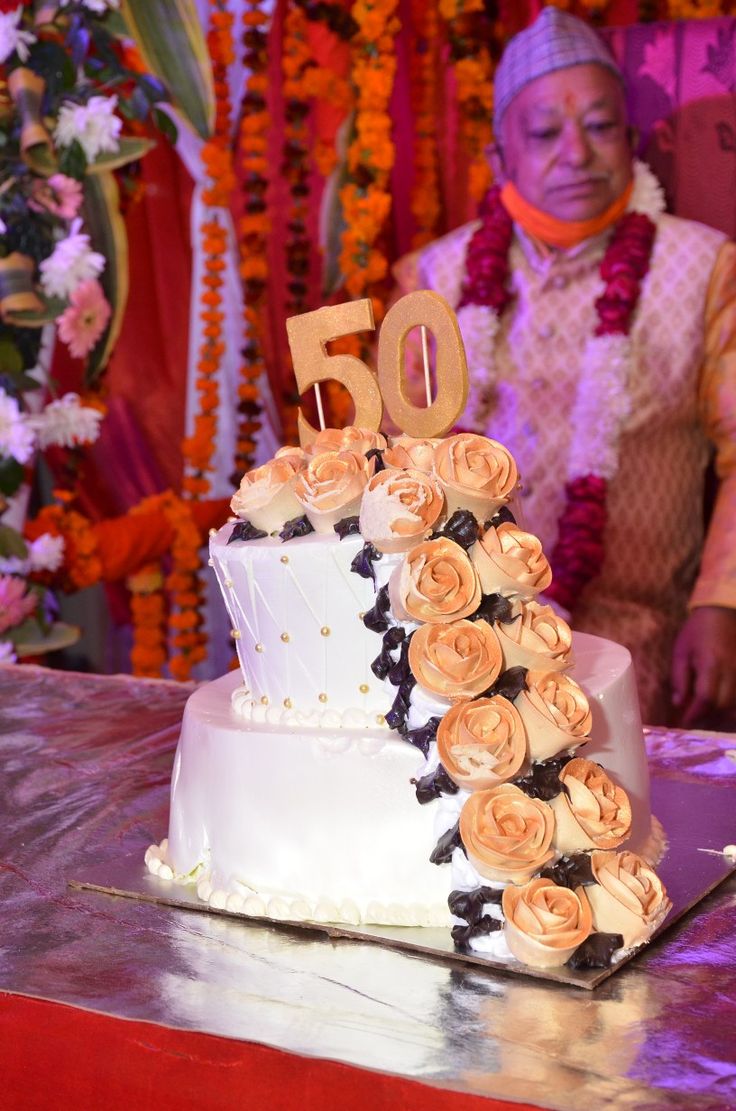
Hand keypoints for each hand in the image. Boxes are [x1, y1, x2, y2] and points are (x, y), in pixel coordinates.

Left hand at [671, 606, 735, 727]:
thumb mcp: (681, 652)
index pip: (706, 698)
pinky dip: (730, 707)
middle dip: (708, 718)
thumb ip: (679, 679)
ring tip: (705, 716)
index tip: (685, 722)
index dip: (696, 714)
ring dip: (720, 715)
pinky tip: (719, 708)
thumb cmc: (697, 631)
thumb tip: (679, 704)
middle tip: (694, 721)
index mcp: (711, 665)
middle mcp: (730, 672)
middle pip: (723, 706)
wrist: (722, 614)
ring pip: (734, 704)